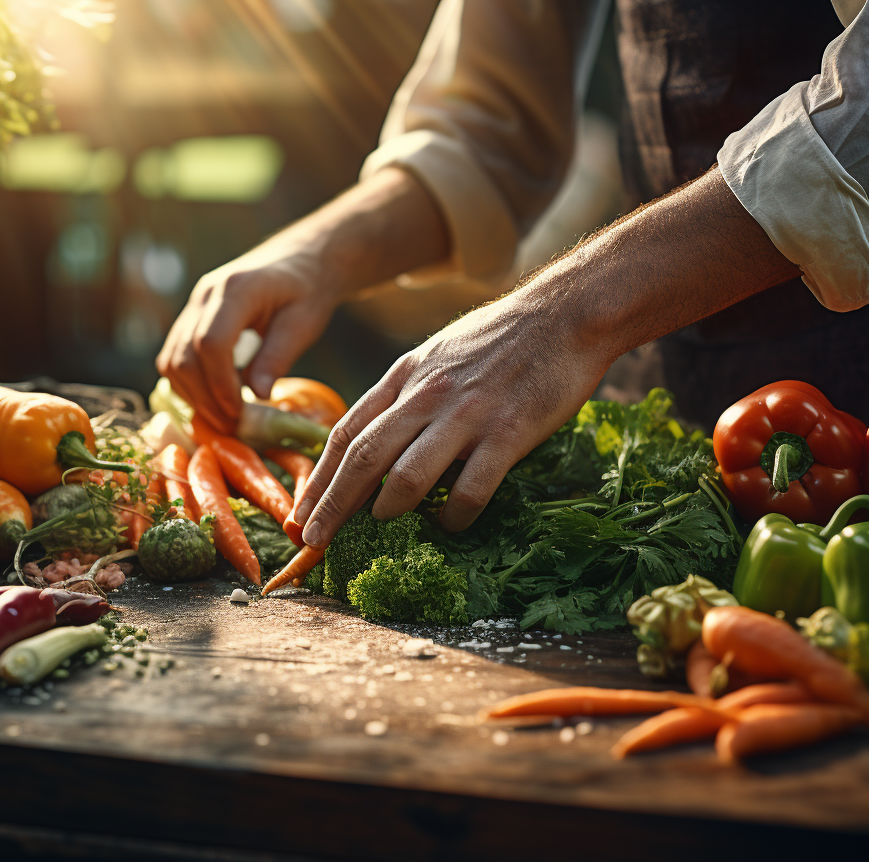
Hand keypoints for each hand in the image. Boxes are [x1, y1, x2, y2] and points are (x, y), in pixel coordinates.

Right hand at [156, 242, 340, 433]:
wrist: (298, 261)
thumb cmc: (306, 290)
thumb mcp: (303, 324)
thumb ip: (278, 357)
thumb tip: (257, 396)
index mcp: (236, 290)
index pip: (211, 343)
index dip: (220, 385)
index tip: (239, 412)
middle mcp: (205, 295)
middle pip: (184, 356)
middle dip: (204, 398)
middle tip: (232, 425)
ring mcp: (193, 306)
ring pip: (172, 360)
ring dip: (193, 395)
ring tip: (224, 417)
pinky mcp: (190, 318)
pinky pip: (175, 357)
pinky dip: (189, 384)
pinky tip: (215, 399)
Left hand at [290, 166, 800, 546]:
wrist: (566, 312)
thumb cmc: (501, 338)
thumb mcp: (437, 355)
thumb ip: (405, 394)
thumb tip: (374, 442)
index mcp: (405, 376)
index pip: (347, 432)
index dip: (319, 477)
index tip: (302, 512)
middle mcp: (426, 395)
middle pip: (363, 459)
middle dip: (332, 505)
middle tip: (313, 541)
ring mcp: (466, 415)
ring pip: (406, 475)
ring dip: (386, 510)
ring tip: (380, 528)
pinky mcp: (508, 433)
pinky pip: (471, 487)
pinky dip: (455, 514)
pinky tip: (451, 523)